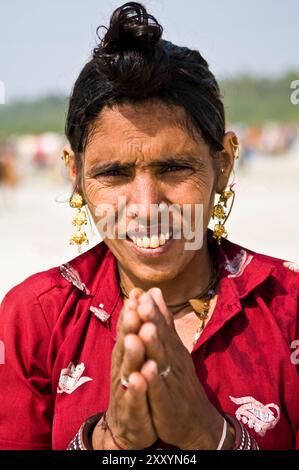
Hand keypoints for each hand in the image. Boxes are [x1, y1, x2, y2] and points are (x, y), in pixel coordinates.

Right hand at [92, 289, 157, 449]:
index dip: (132, 312)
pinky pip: (135, 399)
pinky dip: (138, 389)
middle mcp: (122, 368)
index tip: (137, 292)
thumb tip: (142, 296)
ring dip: (132, 354)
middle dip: (129, 326)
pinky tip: (141, 378)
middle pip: (125, 345)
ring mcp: (126, 389)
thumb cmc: (135, 384)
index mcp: (126, 354)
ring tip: (135, 337)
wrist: (129, 425)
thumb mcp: (137, 355)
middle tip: (133, 308)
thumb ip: (139, 327)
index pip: (128, 330)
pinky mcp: (132, 410)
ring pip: (128, 369)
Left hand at [135, 289, 233, 448]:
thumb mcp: (174, 348)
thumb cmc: (180, 380)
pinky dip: (152, 383)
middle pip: (161, 339)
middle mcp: (173, 361)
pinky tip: (144, 372)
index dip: (151, 310)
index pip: (161, 325)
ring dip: (153, 346)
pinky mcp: (167, 405)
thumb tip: (154, 291)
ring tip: (145, 330)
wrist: (196, 421)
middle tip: (142, 303)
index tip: (141, 292)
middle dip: (152, 321)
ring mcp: (171, 382)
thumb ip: (164, 321)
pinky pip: (159, 392)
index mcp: (171, 348)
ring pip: (161, 362)